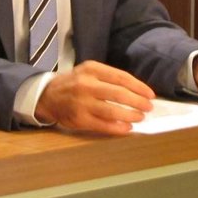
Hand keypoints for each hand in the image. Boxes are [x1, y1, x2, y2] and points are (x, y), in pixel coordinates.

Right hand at [34, 60, 155, 134]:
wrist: (47, 96)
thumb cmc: (74, 83)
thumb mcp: (89, 71)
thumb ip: (109, 78)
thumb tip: (137, 91)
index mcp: (92, 69)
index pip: (121, 77)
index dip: (139, 87)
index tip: (150, 94)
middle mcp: (86, 84)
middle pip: (119, 94)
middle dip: (138, 102)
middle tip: (149, 108)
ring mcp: (82, 103)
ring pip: (112, 111)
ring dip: (130, 115)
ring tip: (140, 118)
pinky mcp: (79, 119)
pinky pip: (103, 125)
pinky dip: (117, 128)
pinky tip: (127, 128)